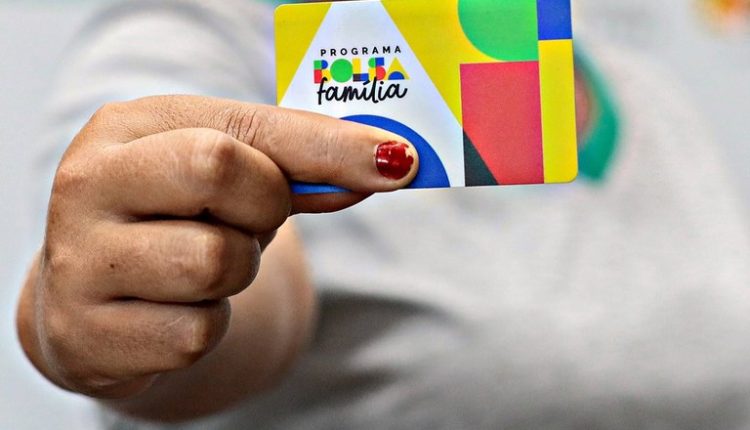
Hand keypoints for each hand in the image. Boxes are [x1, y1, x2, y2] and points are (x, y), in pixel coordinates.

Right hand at [17, 95, 417, 398]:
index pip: (241, 131)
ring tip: (204, 261)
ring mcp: (80, 264)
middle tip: (248, 218)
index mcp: (126, 129)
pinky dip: (208, 323)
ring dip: (236, 270)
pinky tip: (176, 307)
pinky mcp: (89, 337)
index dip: (326, 146)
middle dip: (262, 206)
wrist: (97, 293)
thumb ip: (298, 163)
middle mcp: (87, 185)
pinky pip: (196, 333)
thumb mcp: (225, 172)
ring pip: (214, 263)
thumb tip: (388, 164)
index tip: (396, 161)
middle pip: (219, 174)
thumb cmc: (175, 216)